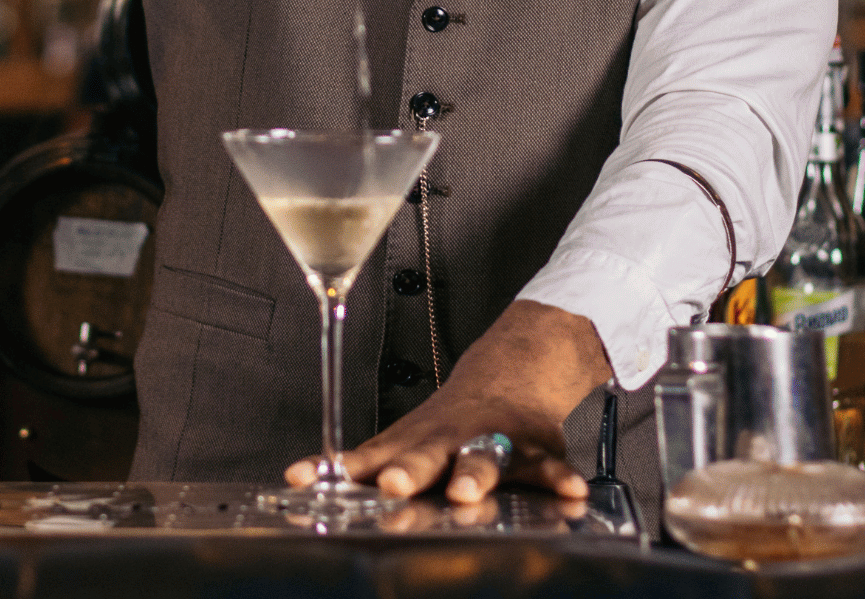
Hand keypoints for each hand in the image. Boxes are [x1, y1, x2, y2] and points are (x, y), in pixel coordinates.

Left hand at [283, 300, 611, 503]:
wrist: (510, 371)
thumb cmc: (446, 422)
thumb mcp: (400, 439)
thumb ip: (358, 464)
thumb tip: (294, 478)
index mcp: (413, 443)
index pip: (370, 457)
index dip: (342, 469)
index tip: (308, 478)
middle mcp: (448, 439)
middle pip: (423, 454)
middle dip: (407, 470)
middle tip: (391, 485)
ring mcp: (491, 440)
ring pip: (482, 456)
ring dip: (474, 472)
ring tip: (467, 493)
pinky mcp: (532, 447)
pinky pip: (548, 466)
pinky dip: (558, 478)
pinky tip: (570, 493)